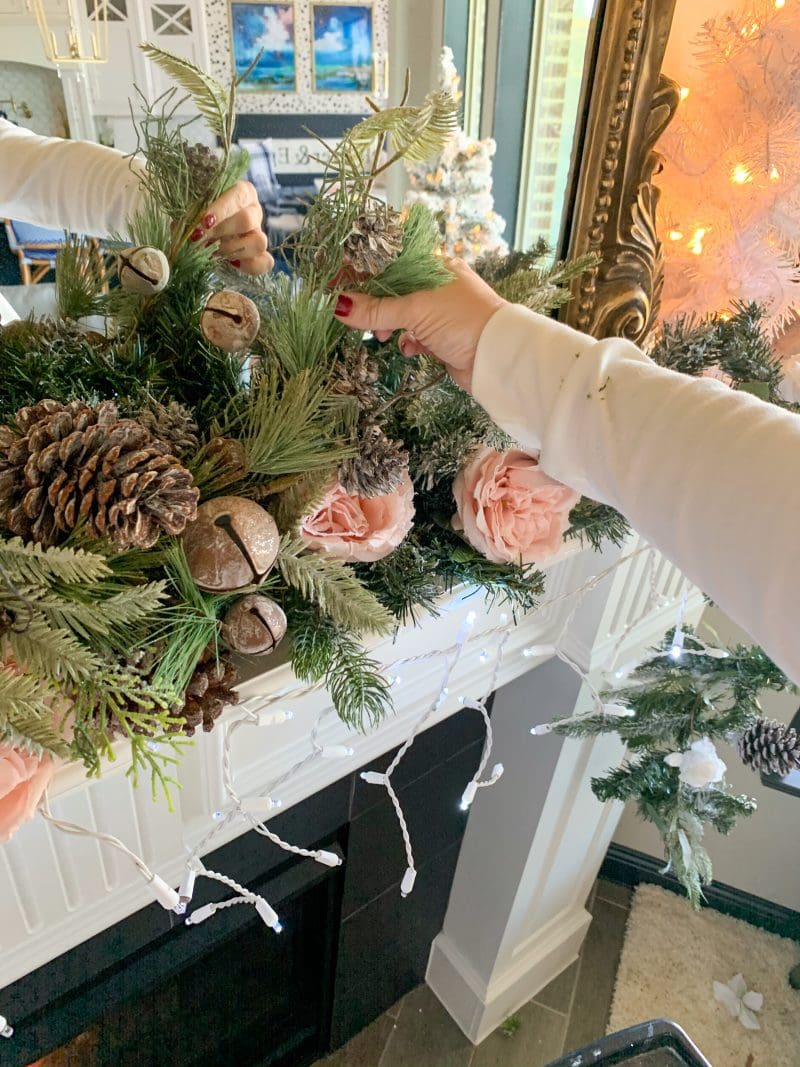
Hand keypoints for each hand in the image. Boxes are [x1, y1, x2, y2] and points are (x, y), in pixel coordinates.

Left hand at [190, 181, 273, 274]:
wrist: (201, 231)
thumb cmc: (197, 213)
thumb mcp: (193, 207)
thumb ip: (193, 212)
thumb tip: (192, 230)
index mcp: (243, 192)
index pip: (239, 195)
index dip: (222, 209)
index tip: (203, 222)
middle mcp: (254, 211)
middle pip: (247, 220)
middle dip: (221, 232)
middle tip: (200, 239)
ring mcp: (259, 234)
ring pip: (259, 242)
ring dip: (233, 249)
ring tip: (212, 252)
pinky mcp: (260, 255)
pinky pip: (265, 263)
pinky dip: (249, 266)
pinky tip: (231, 263)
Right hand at [332, 260, 505, 391]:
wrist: (498, 357)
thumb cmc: (462, 321)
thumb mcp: (416, 311)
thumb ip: (377, 310)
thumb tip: (339, 307)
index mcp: (434, 266)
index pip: (388, 262)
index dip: (361, 273)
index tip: (336, 284)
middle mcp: (437, 285)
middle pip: (392, 291)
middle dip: (374, 306)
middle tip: (355, 319)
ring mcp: (441, 311)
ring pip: (402, 316)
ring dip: (390, 327)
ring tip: (385, 338)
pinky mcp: (443, 336)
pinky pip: (416, 335)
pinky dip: (409, 342)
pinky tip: (411, 349)